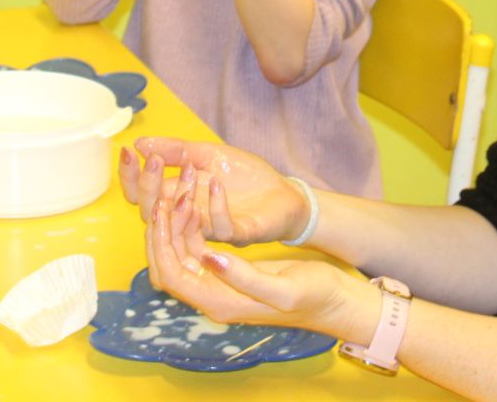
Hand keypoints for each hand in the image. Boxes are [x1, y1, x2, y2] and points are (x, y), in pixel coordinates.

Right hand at [118, 137, 308, 245]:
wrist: (285, 193)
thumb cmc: (245, 176)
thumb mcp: (209, 154)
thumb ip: (177, 151)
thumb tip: (140, 143)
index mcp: (178, 196)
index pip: (142, 193)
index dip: (130, 176)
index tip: (128, 151)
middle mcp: (188, 216)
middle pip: (152, 213)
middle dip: (149, 187)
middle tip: (155, 161)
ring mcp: (212, 229)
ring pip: (181, 226)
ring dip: (180, 198)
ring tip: (186, 170)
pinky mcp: (239, 235)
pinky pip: (221, 229)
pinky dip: (216, 207)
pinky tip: (218, 185)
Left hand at [147, 190, 376, 342]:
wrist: (335, 301)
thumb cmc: (315, 296)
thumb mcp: (283, 289)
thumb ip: (244, 277)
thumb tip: (208, 258)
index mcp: (220, 304)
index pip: (171, 276)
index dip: (161, 243)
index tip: (163, 210)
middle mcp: (212, 297)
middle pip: (168, 265)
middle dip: (160, 232)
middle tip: (164, 196)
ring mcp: (218, 285)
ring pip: (180, 253)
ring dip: (174, 225)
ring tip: (179, 193)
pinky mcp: (228, 273)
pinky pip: (197, 248)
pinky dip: (191, 226)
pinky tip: (196, 203)